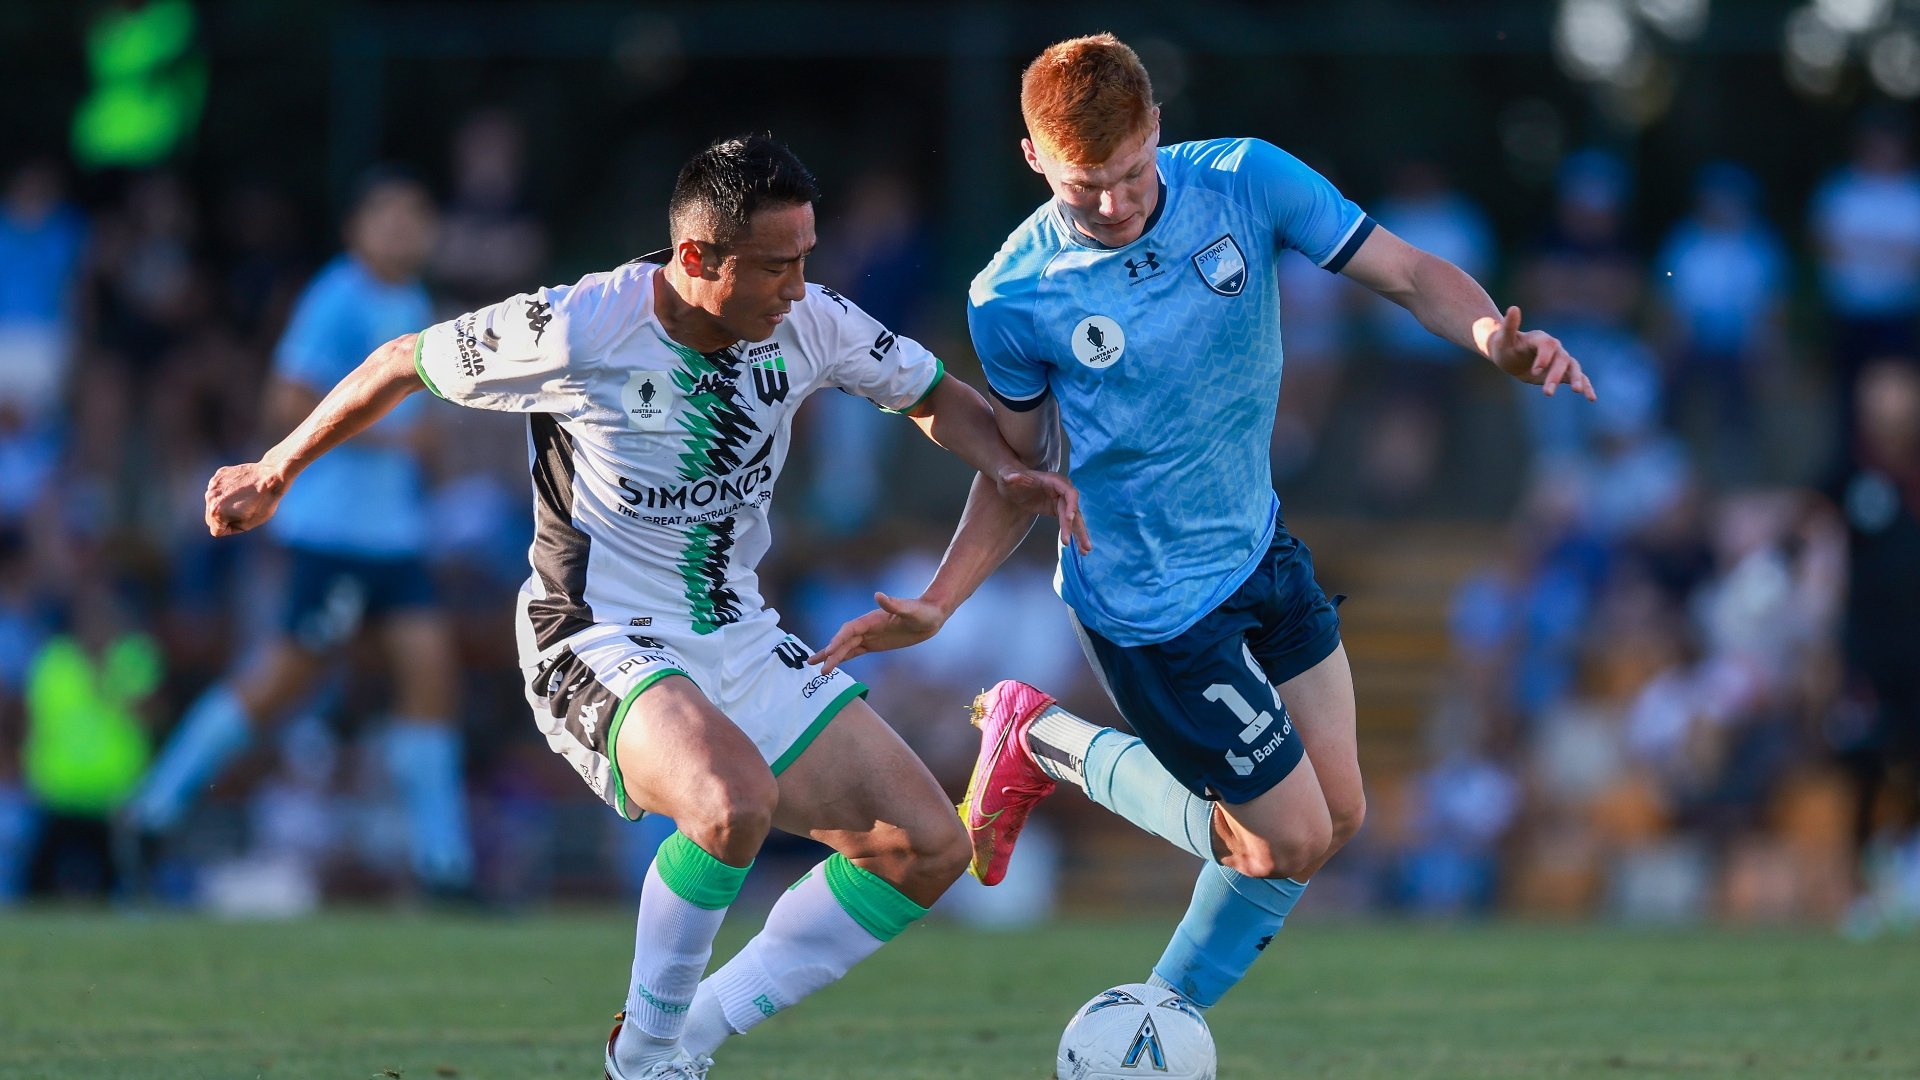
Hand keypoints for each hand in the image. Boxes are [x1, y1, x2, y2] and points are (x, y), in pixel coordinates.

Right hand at [204, 461, 287, 536]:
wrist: (271, 477)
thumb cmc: (263, 502)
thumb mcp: (248, 525)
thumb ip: (229, 528)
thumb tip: (221, 525)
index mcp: (215, 513)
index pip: (216, 531)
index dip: (230, 529)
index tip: (242, 520)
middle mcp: (210, 498)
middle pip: (211, 517)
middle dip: (224, 517)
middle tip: (243, 510)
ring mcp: (213, 484)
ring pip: (214, 502)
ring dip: (224, 504)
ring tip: (243, 498)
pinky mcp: (219, 474)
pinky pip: (219, 489)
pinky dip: (227, 491)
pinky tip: (241, 488)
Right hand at [808, 592, 948, 673]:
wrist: (931, 615)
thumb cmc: (923, 611)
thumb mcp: (911, 610)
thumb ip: (895, 604)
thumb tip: (878, 595)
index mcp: (872, 619)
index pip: (849, 630)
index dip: (838, 640)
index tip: (829, 651)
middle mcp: (867, 627)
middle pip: (844, 641)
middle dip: (830, 653)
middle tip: (817, 667)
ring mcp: (870, 635)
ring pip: (846, 647)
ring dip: (832, 657)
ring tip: (817, 668)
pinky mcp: (875, 644)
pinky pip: (855, 651)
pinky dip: (843, 657)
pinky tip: (833, 664)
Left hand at [993, 466, 1093, 554]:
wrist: (1011, 483)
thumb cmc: (1009, 478)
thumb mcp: (1006, 476)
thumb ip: (1010, 476)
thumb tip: (1013, 477)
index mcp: (1053, 481)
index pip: (1068, 492)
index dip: (1071, 505)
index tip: (1070, 518)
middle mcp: (1061, 490)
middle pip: (1073, 509)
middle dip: (1076, 526)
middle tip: (1075, 542)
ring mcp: (1060, 501)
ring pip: (1074, 518)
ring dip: (1080, 534)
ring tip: (1085, 550)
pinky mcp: (1057, 510)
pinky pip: (1068, 522)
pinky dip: (1073, 534)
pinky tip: (1079, 548)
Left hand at [1487, 305, 1596, 401]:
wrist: (1509, 355)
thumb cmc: (1504, 345)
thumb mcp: (1503, 337)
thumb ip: (1509, 325)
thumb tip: (1514, 307)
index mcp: (1540, 339)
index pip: (1548, 345)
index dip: (1544, 357)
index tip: (1535, 371)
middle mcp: (1554, 348)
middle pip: (1561, 359)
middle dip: (1555, 375)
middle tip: (1546, 392)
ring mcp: (1560, 359)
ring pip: (1573, 367)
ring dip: (1575, 379)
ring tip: (1577, 392)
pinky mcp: (1563, 372)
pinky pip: (1578, 377)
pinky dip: (1586, 386)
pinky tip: (1591, 398)